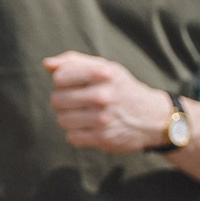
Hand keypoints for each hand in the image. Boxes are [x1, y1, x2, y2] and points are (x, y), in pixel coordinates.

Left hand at [45, 52, 176, 153]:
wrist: (152, 117)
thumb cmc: (122, 88)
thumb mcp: (105, 67)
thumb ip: (74, 62)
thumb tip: (47, 64)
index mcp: (103, 73)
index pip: (59, 78)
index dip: (62, 81)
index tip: (73, 84)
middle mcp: (103, 95)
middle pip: (57, 100)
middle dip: (64, 101)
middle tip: (78, 101)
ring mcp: (102, 118)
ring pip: (62, 120)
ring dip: (69, 118)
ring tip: (84, 114)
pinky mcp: (103, 138)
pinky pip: (72, 137)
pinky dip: (77, 133)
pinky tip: (90, 127)